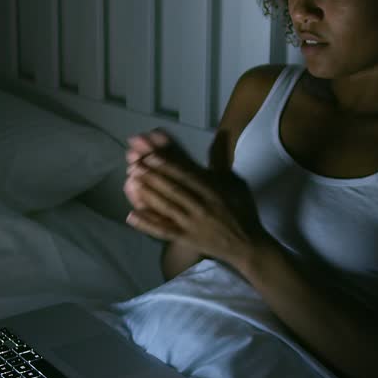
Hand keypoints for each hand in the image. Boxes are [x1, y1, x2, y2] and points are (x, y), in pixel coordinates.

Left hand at [123, 129, 266, 270]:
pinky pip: (163, 231)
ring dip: (147, 195)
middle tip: (134, 165)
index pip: (186, 176)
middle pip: (173, 190)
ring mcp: (191, 224)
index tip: (150, 156)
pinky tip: (130, 216)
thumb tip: (221, 132)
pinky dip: (147, 224)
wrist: (248, 245)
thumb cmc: (241, 210)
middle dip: (152, 177)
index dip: (167, 166)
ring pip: (166, 207)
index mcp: (212, 191)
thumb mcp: (235, 182)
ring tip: (130, 182)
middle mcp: (200, 206)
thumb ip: (221, 159)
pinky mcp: (185, 238)